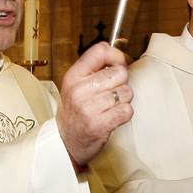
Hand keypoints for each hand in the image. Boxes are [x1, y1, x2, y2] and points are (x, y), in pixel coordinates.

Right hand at [57, 42, 131, 165]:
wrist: (66, 141)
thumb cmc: (75, 111)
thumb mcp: (76, 84)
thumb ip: (94, 69)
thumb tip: (119, 57)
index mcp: (74, 75)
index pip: (101, 51)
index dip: (116, 56)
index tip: (118, 65)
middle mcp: (80, 89)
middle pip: (119, 73)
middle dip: (121, 83)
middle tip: (111, 93)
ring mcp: (89, 107)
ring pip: (126, 92)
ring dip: (123, 100)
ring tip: (110, 107)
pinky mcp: (100, 124)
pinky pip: (127, 110)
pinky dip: (124, 114)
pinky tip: (113, 117)